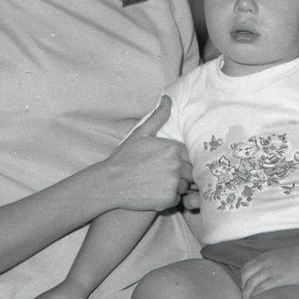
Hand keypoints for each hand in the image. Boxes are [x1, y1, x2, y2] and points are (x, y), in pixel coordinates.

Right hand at [102, 96, 190, 211]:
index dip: (179, 161)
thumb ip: (158, 117)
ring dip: (174, 188)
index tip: (164, 164)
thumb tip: (167, 98)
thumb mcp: (140, 134)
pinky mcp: (168, 200)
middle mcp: (176, 165)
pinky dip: (168, 199)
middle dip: (179, 175)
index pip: (189, 156)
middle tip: (159, 176)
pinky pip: (177, 200)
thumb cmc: (124, 158)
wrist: (109, 183)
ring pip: (184, 187)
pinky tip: (154, 194)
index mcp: (173, 148)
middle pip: (189, 172)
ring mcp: (173, 183)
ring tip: (155, 185)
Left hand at [239, 246, 298, 298]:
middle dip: (244, 293)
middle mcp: (264, 263)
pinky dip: (257, 298)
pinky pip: (261, 290)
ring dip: (248, 298)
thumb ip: (269, 264)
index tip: (249, 292)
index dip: (244, 283)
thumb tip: (265, 277)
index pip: (245, 271)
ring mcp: (270, 271)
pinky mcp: (278, 279)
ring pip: (250, 286)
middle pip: (245, 280)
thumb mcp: (278, 257)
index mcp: (263, 258)